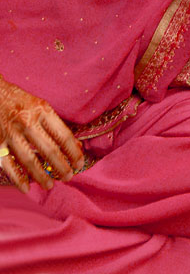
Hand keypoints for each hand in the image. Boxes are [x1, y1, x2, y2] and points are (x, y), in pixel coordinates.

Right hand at [0, 74, 83, 192]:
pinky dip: (18, 179)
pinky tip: (27, 188)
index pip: (63, 136)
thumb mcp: (41, 106)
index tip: (79, 164)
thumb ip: (56, 126)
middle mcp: (27, 122)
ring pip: (29, 160)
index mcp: (42, 110)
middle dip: (61, 167)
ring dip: (41, 176)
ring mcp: (11, 133)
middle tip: (69, 177)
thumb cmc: (21, 102)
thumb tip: (75, 147)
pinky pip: (9, 165)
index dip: (74, 153)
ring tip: (50, 185)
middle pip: (49, 150)